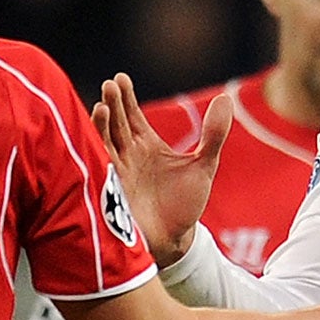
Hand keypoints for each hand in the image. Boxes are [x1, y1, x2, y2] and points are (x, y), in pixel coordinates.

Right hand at [94, 73, 229, 266]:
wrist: (175, 241)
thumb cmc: (186, 203)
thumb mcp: (204, 165)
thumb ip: (214, 134)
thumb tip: (225, 99)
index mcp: (145, 144)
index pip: (131, 114)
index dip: (125, 97)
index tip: (120, 78)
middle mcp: (127, 154)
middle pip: (116, 122)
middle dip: (112, 104)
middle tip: (111, 85)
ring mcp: (116, 172)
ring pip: (104, 142)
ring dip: (101, 125)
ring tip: (102, 107)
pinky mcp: (112, 192)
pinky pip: (99, 169)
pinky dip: (96, 154)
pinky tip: (94, 140)